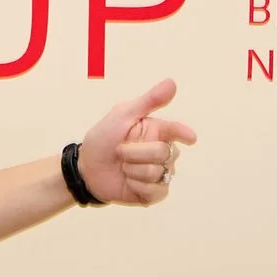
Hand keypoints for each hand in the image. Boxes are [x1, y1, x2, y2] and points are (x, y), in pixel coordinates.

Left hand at [77, 78, 197, 206]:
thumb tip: (172, 82)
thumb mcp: (121, 115)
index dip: (183, 133)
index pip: (175, 130)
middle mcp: (163, 151)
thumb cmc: (103, 138)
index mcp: (157, 130)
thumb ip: (148, 101)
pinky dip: (137, 186)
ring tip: (122, 167)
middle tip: (120, 151)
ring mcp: (160, 173)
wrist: (86, 168)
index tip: (190, 138)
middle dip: (135, 153)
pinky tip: (128, 182)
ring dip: (132, 170)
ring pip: (157, 173)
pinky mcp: (154, 193)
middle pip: (164, 153)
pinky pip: (155, 191)